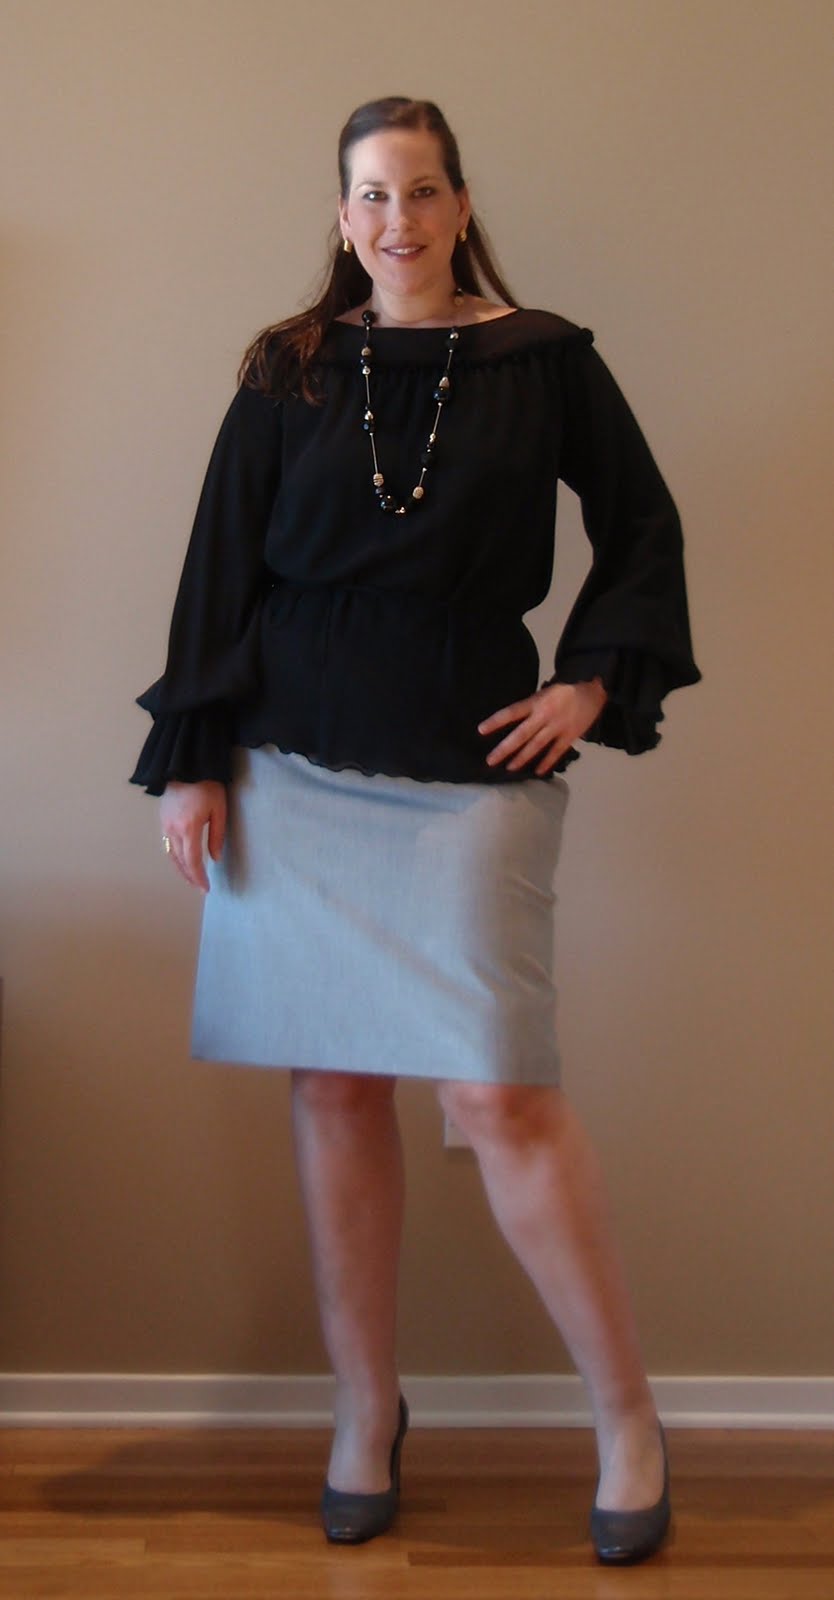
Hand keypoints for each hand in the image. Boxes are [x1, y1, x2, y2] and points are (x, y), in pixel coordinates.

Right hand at [159, 780, 226, 890]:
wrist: (186, 765)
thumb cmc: (207, 785)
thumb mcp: (219, 810)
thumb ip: (217, 836)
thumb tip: (215, 858)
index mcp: (188, 828)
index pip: (192, 861)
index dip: (198, 877)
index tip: (205, 888)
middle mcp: (173, 829)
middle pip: (180, 861)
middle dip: (190, 876)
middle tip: (200, 887)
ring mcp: (165, 824)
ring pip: (171, 854)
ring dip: (181, 868)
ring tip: (191, 878)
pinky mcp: (162, 819)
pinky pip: (167, 844)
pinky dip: (175, 856)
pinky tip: (183, 860)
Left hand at [478, 678, 607, 774]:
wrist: (593, 690)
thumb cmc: (565, 690)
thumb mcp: (544, 692)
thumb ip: (531, 706)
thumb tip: (514, 720)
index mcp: (536, 702)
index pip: (511, 712)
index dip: (496, 721)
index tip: (481, 730)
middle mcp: (544, 715)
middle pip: (521, 734)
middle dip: (505, 748)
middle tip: (490, 760)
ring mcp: (557, 727)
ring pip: (536, 745)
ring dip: (522, 758)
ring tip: (509, 768)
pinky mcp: (570, 735)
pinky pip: (556, 751)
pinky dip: (547, 762)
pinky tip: (538, 772)